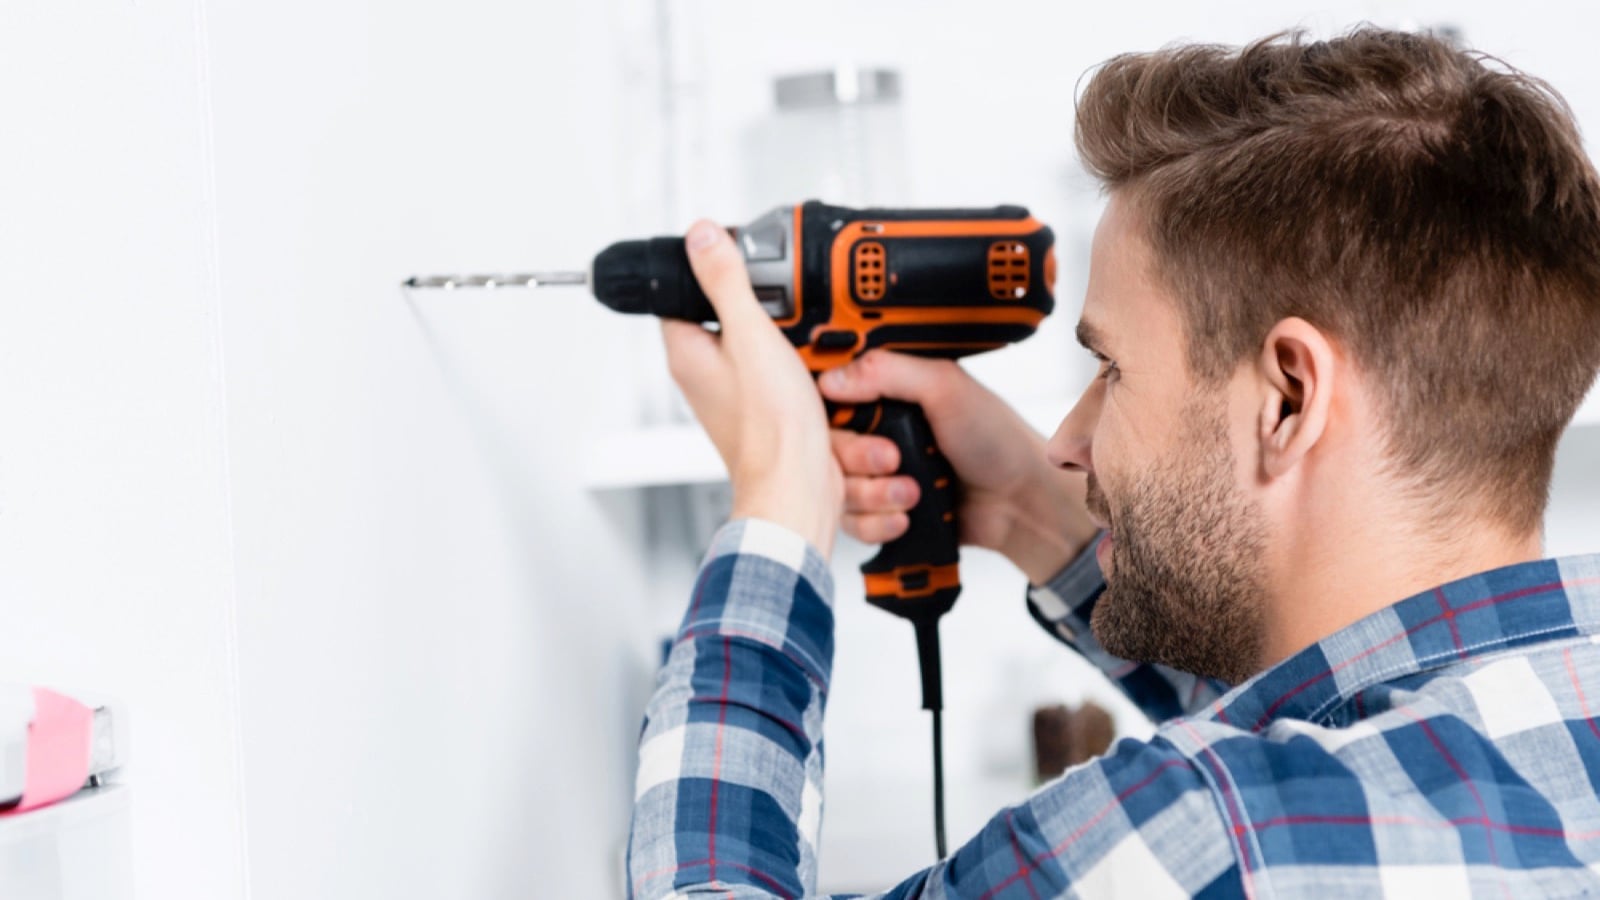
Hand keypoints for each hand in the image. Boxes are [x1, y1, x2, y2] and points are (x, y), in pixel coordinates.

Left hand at [661, 221, 842, 557]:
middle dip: (770, 315)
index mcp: (690, 355)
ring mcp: (742, 399)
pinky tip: (826, 381)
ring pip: (772, 352)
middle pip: (736, 321)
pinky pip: (794, 383)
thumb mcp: (751, 336)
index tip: (740, 264)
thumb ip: (726, 283)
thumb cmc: (769, 430)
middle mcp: (710, 378)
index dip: (710, 274)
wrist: (800, 490)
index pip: (683, 297)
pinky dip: (814, 378)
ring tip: (810, 355)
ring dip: (799, 349)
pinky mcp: (773, 417)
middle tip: (787, 315)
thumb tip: (701, 237)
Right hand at [818, 351, 1097, 582]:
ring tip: (913, 493)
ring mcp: (875, 476)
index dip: (828, 414)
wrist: (1021, 501)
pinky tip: (906, 518)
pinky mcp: (881, 514)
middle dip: (857, 459)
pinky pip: (851, 524)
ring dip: (872, 495)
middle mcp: (874, 433)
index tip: (852, 421)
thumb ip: (888, 372)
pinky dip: (877, 524)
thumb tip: (830, 378)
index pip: (827, 399)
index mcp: (885, 395)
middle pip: (825, 448)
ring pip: (835, 490)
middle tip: (893, 459)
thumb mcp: (946, 387)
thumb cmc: (995, 438)